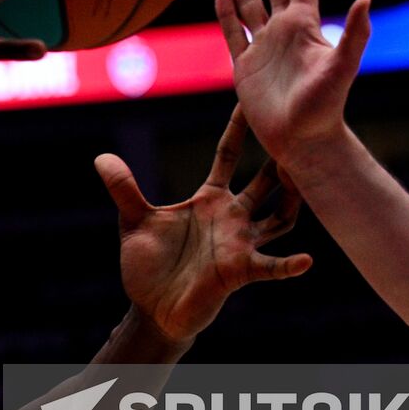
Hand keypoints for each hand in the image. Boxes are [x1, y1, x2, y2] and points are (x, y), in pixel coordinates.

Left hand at [96, 105, 311, 343]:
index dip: (239, 130)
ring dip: (292, 200)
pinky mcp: (240, 272)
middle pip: (264, 182)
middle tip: (297, 131)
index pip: (228, 156)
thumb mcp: (134, 221)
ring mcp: (240, 243)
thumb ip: (125, 189)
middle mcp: (231, 217)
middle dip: (278, 158)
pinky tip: (307, 260)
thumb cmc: (148, 265)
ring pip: (279, 217)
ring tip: (304, 180)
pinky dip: (289, 265)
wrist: (151, 309)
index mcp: (208, 199)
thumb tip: (101, 157)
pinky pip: (271, 266)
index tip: (250, 100)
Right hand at [214, 0, 370, 165]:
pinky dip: (226, 13)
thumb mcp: (343, 67)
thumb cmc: (327, 106)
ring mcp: (264, 46)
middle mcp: (284, 29)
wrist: (303, 140)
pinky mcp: (244, 66)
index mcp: (306, 24)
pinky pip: (233, 33)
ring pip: (249, 2)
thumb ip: (353, 33)